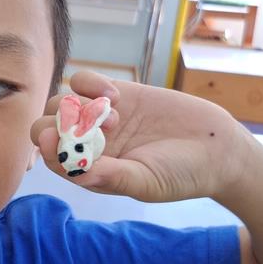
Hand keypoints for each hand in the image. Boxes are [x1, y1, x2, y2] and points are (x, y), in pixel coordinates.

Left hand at [30, 69, 252, 202]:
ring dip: (79, 105)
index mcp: (90, 171)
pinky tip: (117, 96)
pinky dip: (90, 84)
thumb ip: (111, 177)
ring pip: (62, 101)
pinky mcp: (117, 94)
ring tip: (115, 117)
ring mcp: (100, 117)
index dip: (46, 148)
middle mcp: (89, 144)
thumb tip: (77, 173)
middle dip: (59, 122)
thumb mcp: (146, 182)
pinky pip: (83, 81)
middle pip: (48, 126)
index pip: (52, 158)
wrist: (216, 148)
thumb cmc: (181, 174)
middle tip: (94, 127)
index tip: (54, 138)